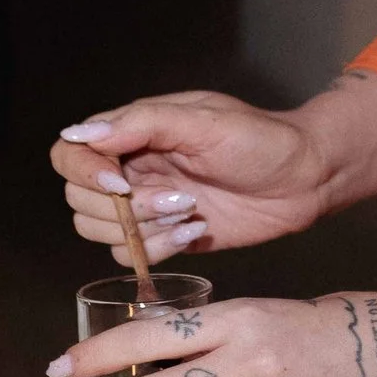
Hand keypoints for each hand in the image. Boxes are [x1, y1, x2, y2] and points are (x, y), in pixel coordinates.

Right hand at [50, 92, 333, 261]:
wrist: (306, 179)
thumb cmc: (260, 139)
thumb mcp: (203, 120)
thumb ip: (140, 123)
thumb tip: (79, 133)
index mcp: (133, 131)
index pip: (70, 153)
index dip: (85, 172)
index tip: (123, 182)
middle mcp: (130, 167)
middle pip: (79, 199)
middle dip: (126, 208)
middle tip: (180, 198)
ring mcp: (145, 204)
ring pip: (100, 231)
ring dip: (144, 229)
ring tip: (191, 211)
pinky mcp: (164, 236)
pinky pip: (131, 255)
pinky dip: (158, 248)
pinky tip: (197, 230)